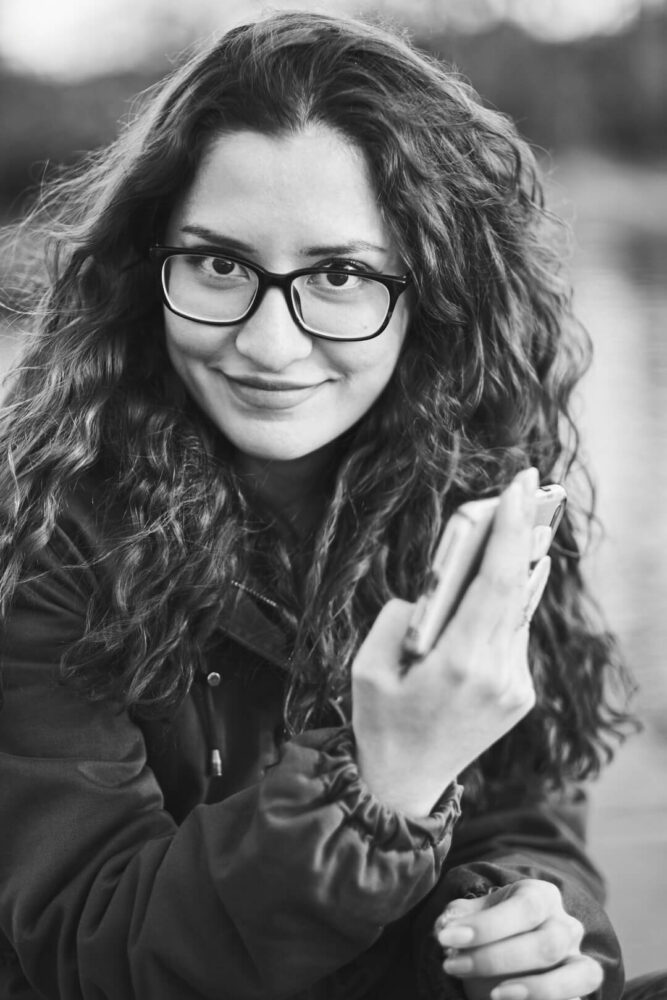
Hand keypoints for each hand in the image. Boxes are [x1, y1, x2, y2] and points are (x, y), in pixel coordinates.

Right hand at [352, 467, 550, 815]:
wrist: (403, 784)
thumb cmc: (378, 720)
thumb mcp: (368, 665)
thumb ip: (399, 617)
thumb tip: (435, 590)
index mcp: (459, 664)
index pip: (494, 582)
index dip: (509, 530)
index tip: (519, 488)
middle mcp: (497, 673)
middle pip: (516, 586)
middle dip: (523, 530)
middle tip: (531, 484)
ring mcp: (514, 686)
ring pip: (520, 608)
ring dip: (522, 561)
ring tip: (530, 514)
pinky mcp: (519, 694)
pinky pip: (516, 632)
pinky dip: (516, 597)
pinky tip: (520, 566)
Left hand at [435, 880, 603, 999]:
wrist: (516, 943)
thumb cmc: (493, 926)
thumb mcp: (474, 912)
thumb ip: (458, 916)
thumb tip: (446, 926)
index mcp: (542, 896)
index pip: (524, 907)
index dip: (487, 926)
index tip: (446, 937)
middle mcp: (566, 925)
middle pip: (545, 944)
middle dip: (495, 959)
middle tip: (452, 964)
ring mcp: (578, 960)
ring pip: (576, 976)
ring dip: (534, 989)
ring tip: (493, 995)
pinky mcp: (582, 990)